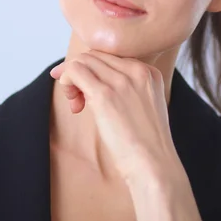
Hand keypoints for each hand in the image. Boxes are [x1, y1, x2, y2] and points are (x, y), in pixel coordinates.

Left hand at [49, 50, 179, 181]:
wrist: (154, 165)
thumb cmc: (146, 145)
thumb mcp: (145, 107)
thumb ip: (128, 90)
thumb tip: (95, 84)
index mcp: (149, 72)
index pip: (110, 57)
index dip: (93, 71)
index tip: (85, 89)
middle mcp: (137, 71)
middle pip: (94, 56)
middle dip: (79, 73)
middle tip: (78, 100)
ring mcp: (121, 81)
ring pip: (82, 60)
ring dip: (71, 78)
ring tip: (76, 103)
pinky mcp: (104, 94)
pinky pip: (75, 71)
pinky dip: (66, 82)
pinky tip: (74, 104)